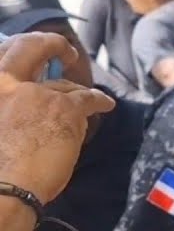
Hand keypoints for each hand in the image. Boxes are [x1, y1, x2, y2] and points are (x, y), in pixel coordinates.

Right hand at [0, 33, 114, 202]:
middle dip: (51, 44)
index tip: (33, 47)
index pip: (5, 52)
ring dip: (78, 91)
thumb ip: (8, 108)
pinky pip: (87, 98)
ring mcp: (37, 92)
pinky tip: (106, 104)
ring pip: (64, 85)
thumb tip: (22, 106)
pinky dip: (99, 101)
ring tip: (88, 97)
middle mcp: (7, 82)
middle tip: (66, 52)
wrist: (5, 186)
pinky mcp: (65, 107)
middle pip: (31, 47)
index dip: (20, 45)